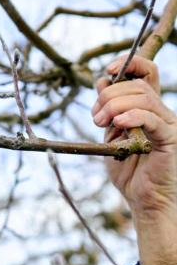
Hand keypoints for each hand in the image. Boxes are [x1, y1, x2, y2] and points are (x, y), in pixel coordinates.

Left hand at [93, 55, 176, 264]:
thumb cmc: (128, 170)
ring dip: (114, 105)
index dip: (128, 63)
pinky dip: (133, 116)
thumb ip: (107, 109)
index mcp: (148, 108)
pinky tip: (118, 123)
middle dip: (109, 94)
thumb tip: (100, 81)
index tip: (106, 70)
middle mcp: (161, 112)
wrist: (143, 201)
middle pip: (137, 84)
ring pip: (143, 97)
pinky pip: (153, 119)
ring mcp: (168, 125)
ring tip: (101, 122)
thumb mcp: (110, 134)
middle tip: (95, 117)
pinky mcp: (170, 140)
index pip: (146, 71)